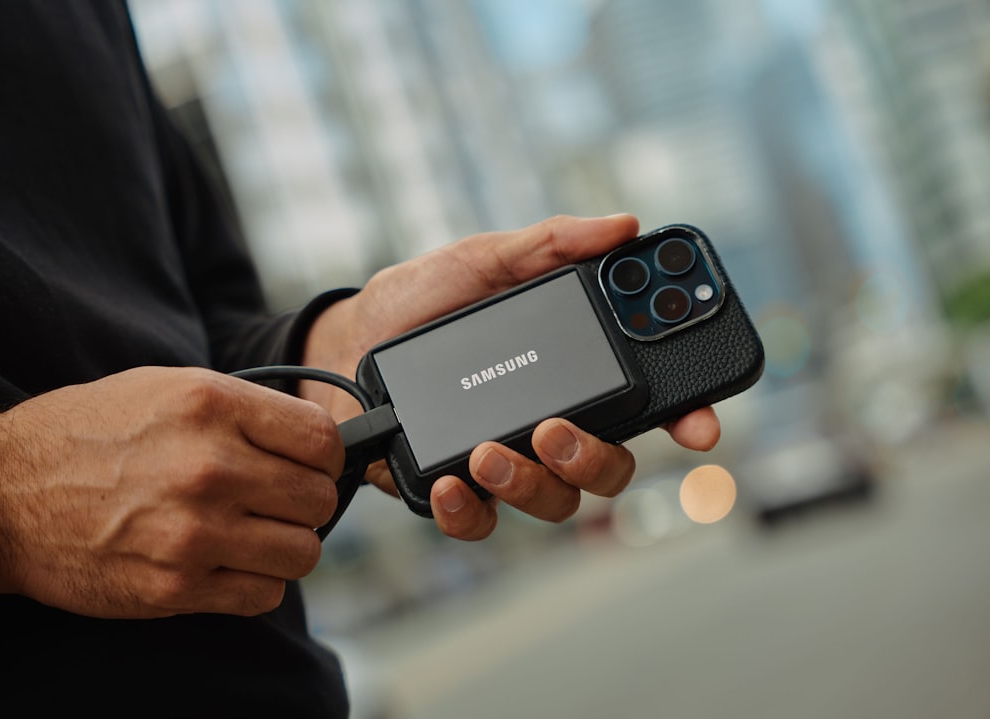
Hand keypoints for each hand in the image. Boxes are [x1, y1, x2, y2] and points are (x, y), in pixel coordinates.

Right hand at [0, 366, 341, 617]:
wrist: (4, 494)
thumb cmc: (87, 434)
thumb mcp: (167, 388)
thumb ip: (243, 409)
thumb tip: (309, 441)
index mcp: (211, 406)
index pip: (322, 440)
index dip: (325, 456)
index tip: (311, 464)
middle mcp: (209, 467)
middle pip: (319, 499)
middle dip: (306, 502)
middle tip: (277, 501)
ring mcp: (194, 532)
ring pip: (302, 553)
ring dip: (286, 546)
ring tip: (253, 533)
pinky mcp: (177, 587)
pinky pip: (263, 595)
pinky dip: (256, 583)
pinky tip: (228, 563)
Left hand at [301, 214, 721, 538]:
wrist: (342, 341)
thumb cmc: (420, 300)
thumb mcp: (482, 261)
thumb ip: (549, 246)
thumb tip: (622, 224)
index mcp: (570, 371)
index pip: (648, 400)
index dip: (687, 417)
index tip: (700, 425)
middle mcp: (549, 424)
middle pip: (610, 468)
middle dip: (596, 460)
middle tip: (556, 430)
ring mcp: (506, 462)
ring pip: (556, 503)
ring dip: (533, 485)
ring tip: (489, 452)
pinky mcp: (456, 489)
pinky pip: (482, 523)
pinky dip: (469, 511)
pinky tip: (449, 485)